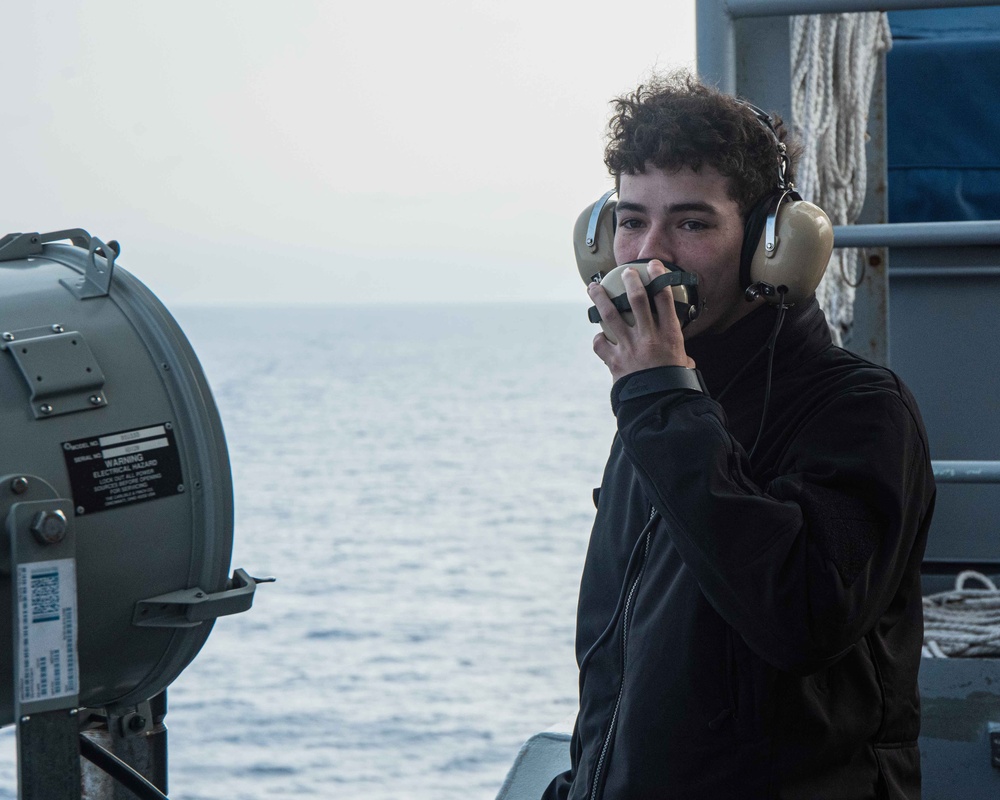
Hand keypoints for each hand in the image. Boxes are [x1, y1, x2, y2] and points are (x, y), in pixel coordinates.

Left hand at [589, 259, 695, 381]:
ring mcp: (629, 347)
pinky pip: (600, 345)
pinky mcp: (615, 361)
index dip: (659, 278)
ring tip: (593, 288)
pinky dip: (598, 340)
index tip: (653, 266)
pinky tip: (599, 338)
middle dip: (630, 281)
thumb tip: (684, 359)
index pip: (664, 299)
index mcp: (669, 335)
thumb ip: (681, 355)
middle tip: (625, 272)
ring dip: (600, 299)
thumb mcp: (684, 364)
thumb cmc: (675, 385)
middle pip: (637, 300)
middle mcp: (648, 337)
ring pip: (611, 316)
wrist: (659, 405)